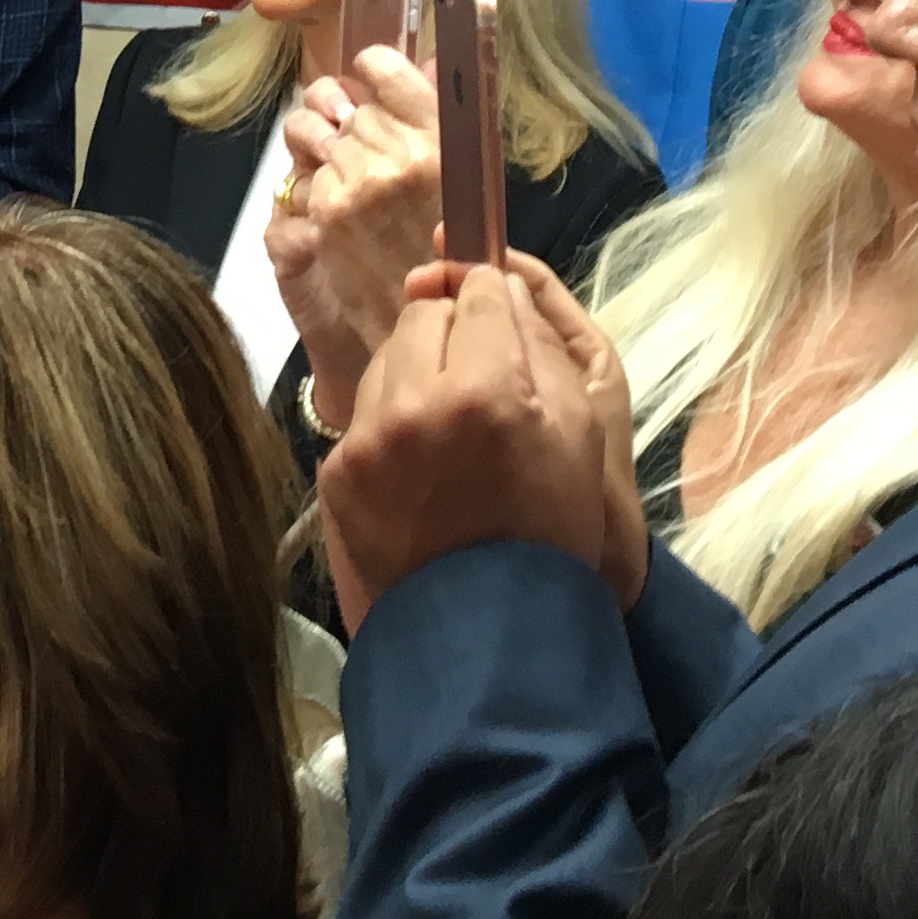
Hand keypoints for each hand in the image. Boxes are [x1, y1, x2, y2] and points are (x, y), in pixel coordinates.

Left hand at [266, 44, 448, 431]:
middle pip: (349, 105)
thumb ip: (436, 121)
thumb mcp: (459, 184)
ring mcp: (359, 184)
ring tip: (342, 181)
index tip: (364, 73)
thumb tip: (433, 59)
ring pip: (317, 135)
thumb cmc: (447, 260)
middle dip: (345, 122)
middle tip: (356, 152)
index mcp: (442, 145)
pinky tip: (336, 217)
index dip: (371, 66)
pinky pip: (305, 177)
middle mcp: (401, 157)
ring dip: (322, 152)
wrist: (419, 328)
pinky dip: (312, 192)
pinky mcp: (326, 214)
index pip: (391, 71)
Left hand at [316, 254, 641, 627]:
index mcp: (486, 391)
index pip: (479, 293)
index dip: (494, 301)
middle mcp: (416, 405)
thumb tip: (498, 286)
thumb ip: (540, 346)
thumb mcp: (579, 434)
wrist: (490, 632)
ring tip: (445, 424)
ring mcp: (368, 440)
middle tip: (476, 376)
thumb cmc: (551, 531)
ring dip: (415, 372)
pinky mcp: (337, 473)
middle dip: (451, 333)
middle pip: (423, 315)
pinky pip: (362, 413)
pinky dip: (389, 423)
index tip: (498, 319)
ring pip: (386, 358)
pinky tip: (417, 463)